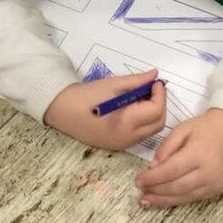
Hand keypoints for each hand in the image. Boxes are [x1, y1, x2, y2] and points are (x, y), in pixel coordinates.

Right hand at [43, 69, 167, 150]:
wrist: (62, 111)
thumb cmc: (85, 96)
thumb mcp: (112, 85)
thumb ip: (136, 81)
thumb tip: (155, 75)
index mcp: (125, 122)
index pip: (155, 110)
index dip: (160, 94)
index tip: (155, 82)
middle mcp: (127, 138)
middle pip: (158, 124)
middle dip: (160, 105)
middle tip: (152, 90)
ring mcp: (123, 145)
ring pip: (151, 131)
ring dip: (153, 114)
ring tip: (142, 98)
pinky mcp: (119, 146)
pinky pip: (141, 134)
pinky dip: (144, 122)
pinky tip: (134, 109)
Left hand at [134, 108, 222, 207]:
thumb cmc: (206, 127)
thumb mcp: (182, 129)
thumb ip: (166, 147)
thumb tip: (153, 167)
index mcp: (198, 153)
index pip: (170, 170)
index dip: (152, 178)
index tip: (137, 181)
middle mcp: (209, 171)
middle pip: (176, 187)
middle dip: (156, 191)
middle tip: (140, 193)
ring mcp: (216, 183)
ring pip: (185, 196)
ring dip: (164, 201)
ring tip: (147, 202)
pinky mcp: (219, 189)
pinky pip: (194, 198)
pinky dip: (178, 200)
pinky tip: (165, 200)